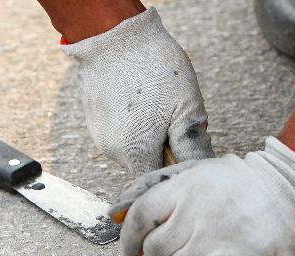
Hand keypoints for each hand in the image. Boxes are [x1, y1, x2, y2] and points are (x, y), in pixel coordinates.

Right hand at [61, 7, 213, 175]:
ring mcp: (100, 136)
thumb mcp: (186, 108)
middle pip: (146, 166)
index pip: (159, 181)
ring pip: (133, 150)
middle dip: (164, 151)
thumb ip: (192, 148)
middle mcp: (112, 151)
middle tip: (174, 121)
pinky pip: (120, 133)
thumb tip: (199, 172)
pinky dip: (133, 124)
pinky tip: (141, 102)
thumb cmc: (154, 68)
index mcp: (136, 152)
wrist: (114, 34)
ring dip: (148, 137)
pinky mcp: (95, 121)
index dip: (175, 170)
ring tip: (156, 107)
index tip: (186, 152)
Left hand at [109, 137, 294, 255]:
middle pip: (155, 251)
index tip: (131, 249)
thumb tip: (117, 211)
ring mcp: (216, 242)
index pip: (140, 216)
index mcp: (186, 188)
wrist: (292, 193)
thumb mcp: (198, 171)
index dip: (128, 237)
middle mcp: (197, 215)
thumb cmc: (241, 183)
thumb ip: (157, 186)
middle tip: (168, 255)